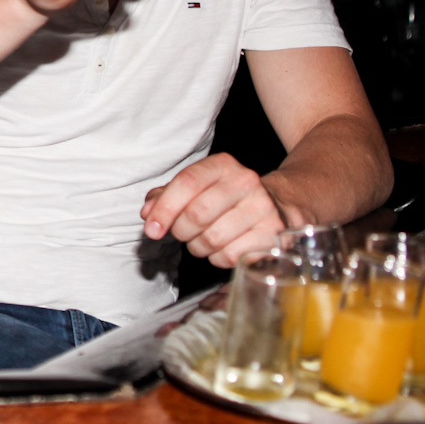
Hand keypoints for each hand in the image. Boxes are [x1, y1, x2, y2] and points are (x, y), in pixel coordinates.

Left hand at [140, 152, 285, 268]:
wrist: (276, 204)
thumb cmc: (225, 198)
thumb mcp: (196, 188)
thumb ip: (166, 196)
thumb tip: (148, 213)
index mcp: (222, 165)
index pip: (186, 183)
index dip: (164, 208)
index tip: (151, 228)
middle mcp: (246, 182)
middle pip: (197, 214)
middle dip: (180, 230)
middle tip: (182, 233)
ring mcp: (263, 208)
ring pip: (212, 239)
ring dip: (198, 247)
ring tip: (203, 239)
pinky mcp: (272, 235)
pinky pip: (230, 256)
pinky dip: (217, 258)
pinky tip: (223, 247)